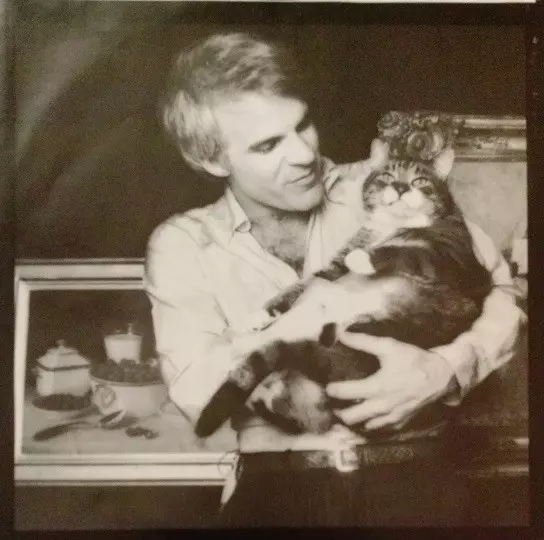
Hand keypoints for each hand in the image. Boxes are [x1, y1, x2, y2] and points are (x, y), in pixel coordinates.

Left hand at [326, 330, 458, 431]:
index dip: (333, 391)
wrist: (441, 376)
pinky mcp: (400, 422)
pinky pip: (380, 429)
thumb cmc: (414, 360)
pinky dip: (369, 424)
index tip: (327, 387)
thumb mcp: (389, 346)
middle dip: (338, 411)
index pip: (346, 393)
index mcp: (378, 387)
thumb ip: (363, 341)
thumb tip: (341, 334)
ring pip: (364, 426)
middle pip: (351, 417)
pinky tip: (366, 417)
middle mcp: (382, 406)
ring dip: (353, 419)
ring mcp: (392, 417)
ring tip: (345, 409)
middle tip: (332, 403)